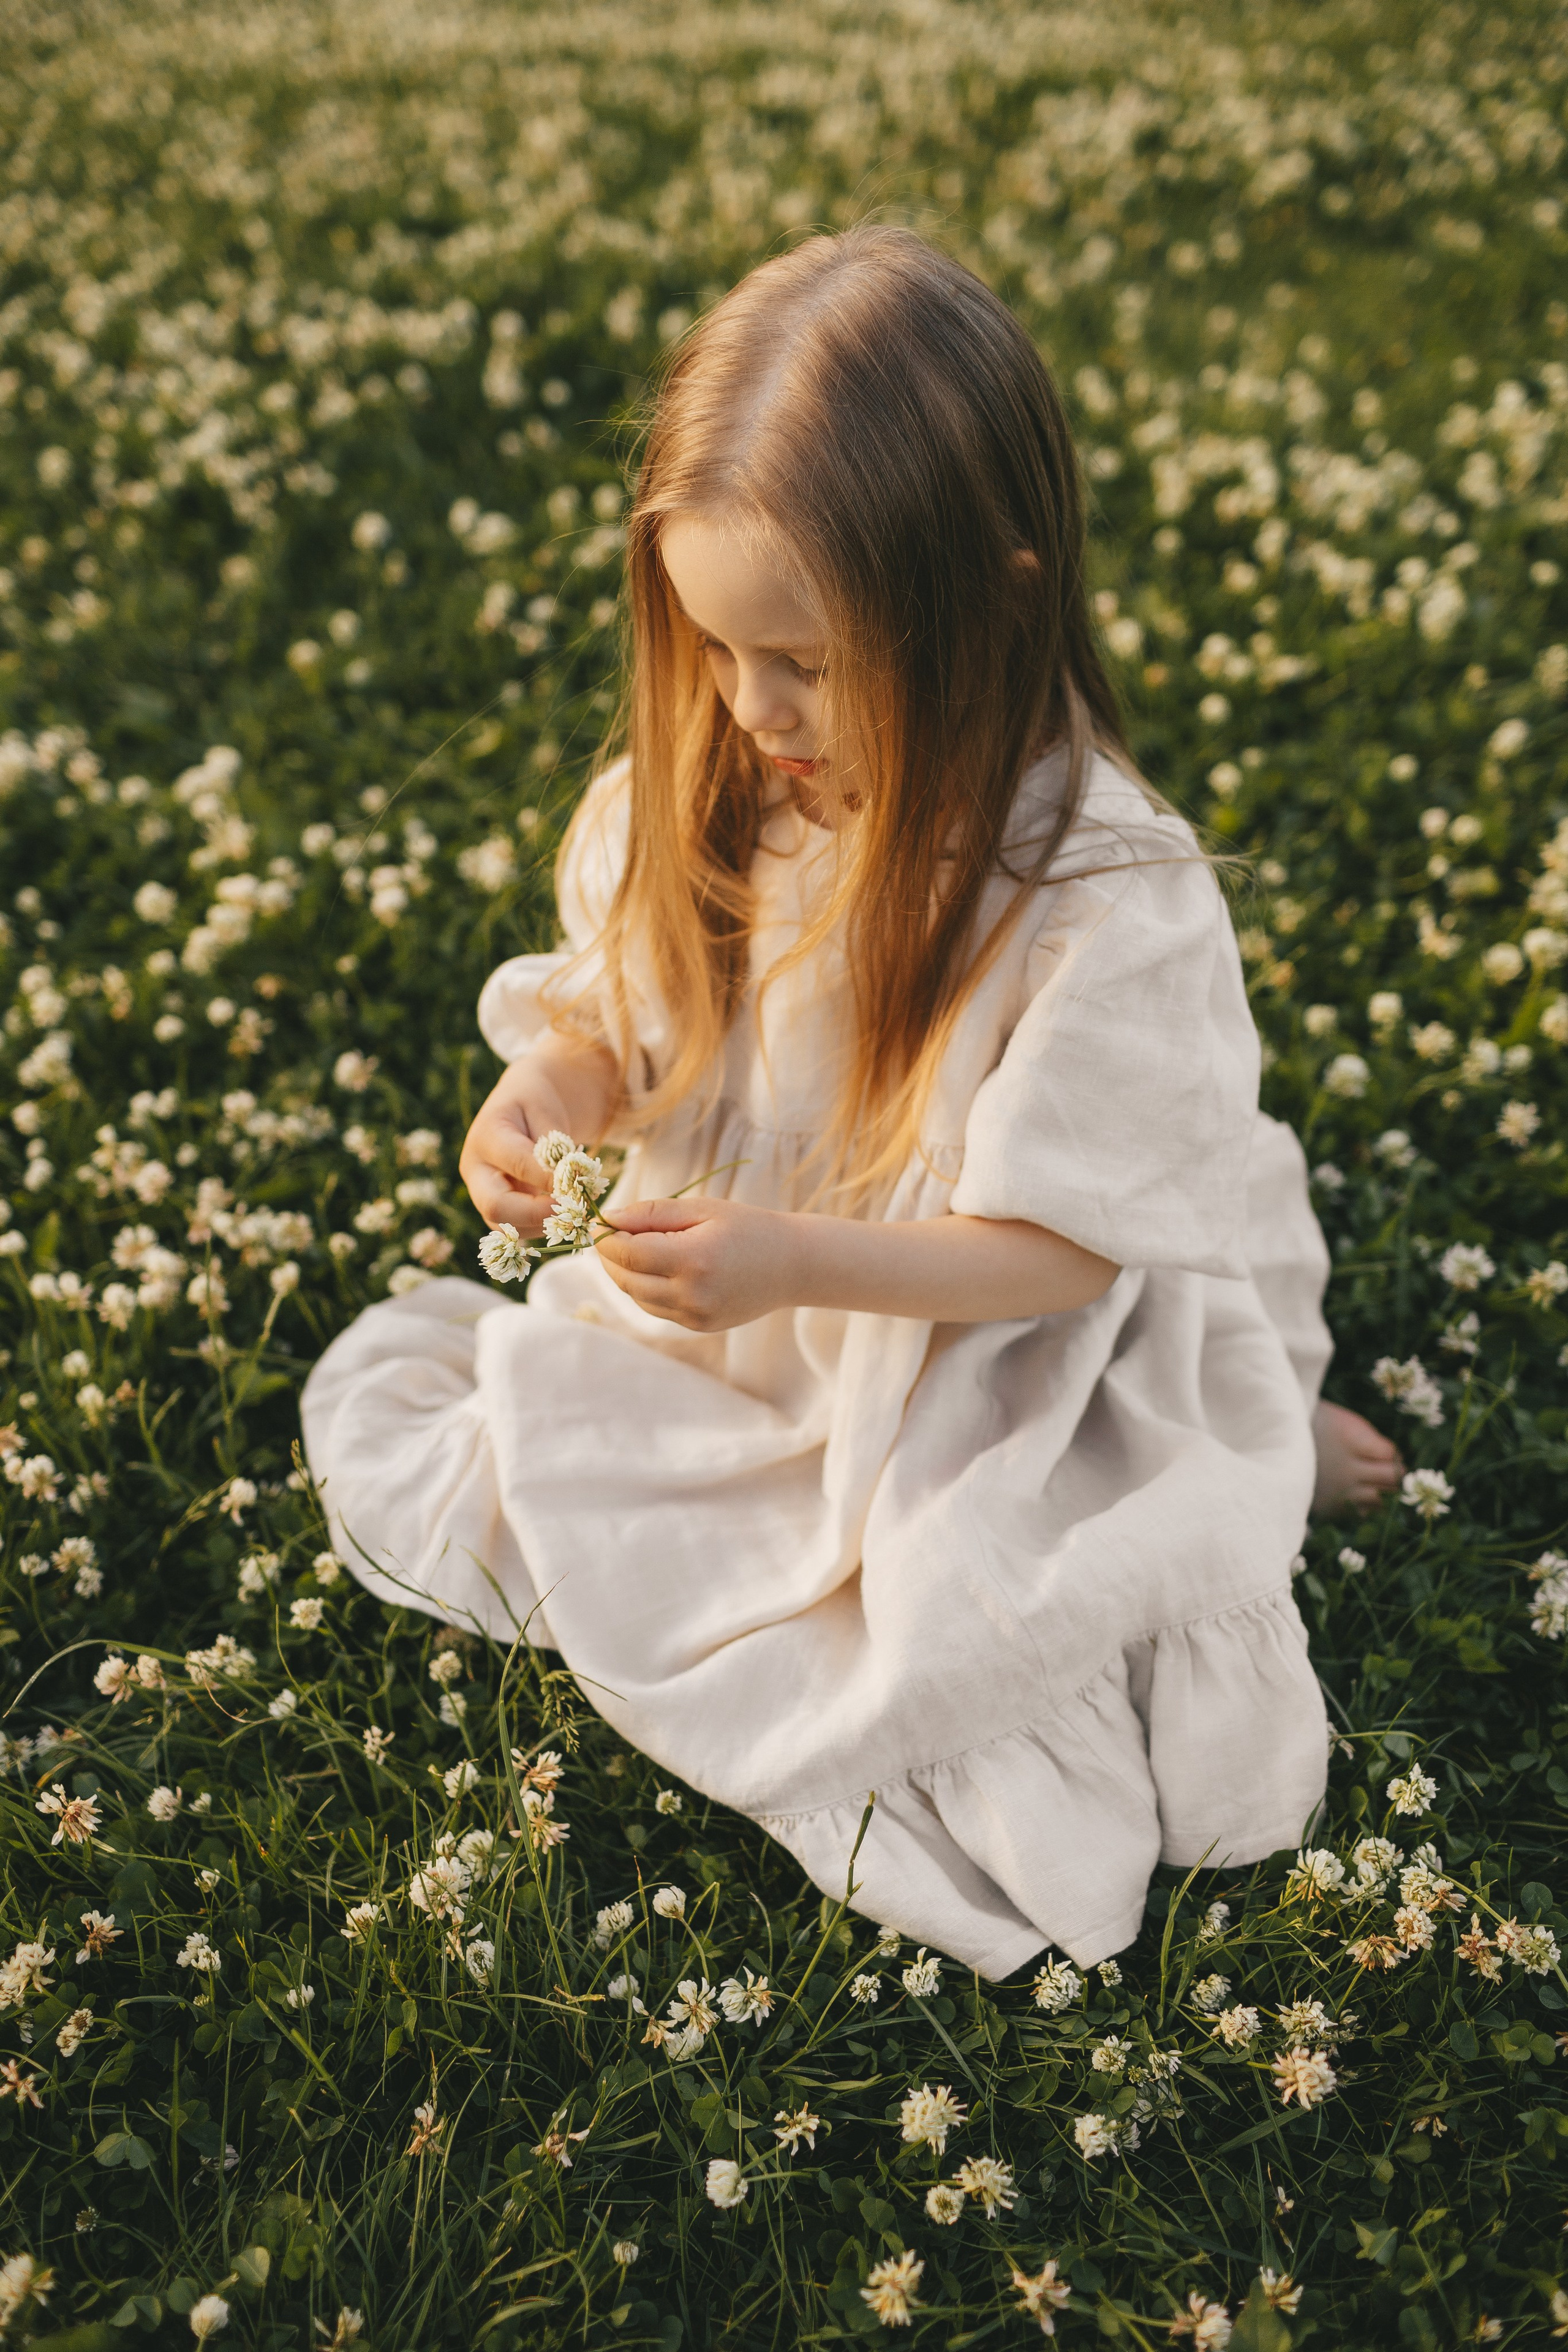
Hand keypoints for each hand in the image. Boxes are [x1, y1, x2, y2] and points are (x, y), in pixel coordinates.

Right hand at [459, 1057, 575, 1236]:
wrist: (524, 1107)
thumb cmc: (536, 1102)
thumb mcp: (545, 1112)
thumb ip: (552, 1147)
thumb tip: (565, 1184)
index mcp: (485, 1138)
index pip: (516, 1164)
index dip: (549, 1178)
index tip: (580, 1184)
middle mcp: (476, 1171)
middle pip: (495, 1207)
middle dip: (539, 1213)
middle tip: (575, 1209)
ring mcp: (483, 1193)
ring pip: (507, 1226)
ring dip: (544, 1224)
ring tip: (576, 1208)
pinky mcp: (498, 1209)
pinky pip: (518, 1230)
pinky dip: (544, 1227)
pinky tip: (566, 1212)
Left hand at [596, 1196, 800, 1331]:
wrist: (792, 1266)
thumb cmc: (748, 1227)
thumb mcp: (702, 1208)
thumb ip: (652, 1213)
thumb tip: (608, 1219)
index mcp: (693, 1259)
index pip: (627, 1252)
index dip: (605, 1237)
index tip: (598, 1221)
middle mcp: (691, 1294)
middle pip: (625, 1278)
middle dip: (608, 1256)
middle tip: (608, 1233)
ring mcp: (694, 1316)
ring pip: (636, 1296)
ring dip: (624, 1273)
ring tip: (633, 1247)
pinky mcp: (698, 1326)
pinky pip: (655, 1308)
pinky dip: (644, 1288)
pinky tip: (655, 1268)